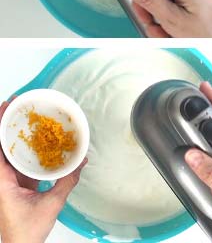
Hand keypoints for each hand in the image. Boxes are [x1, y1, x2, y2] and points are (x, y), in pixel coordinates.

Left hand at [0, 99, 86, 242]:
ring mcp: (5, 180)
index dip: (0, 125)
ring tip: (23, 116)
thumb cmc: (26, 232)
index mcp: (0, 181)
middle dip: (5, 123)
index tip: (7, 106)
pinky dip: (22, 148)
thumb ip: (66, 182)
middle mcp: (0, 178)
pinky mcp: (12, 185)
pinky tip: (33, 139)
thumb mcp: (50, 205)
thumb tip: (82, 161)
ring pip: (6, 151)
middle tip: (16, 104)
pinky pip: (16, 161)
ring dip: (12, 133)